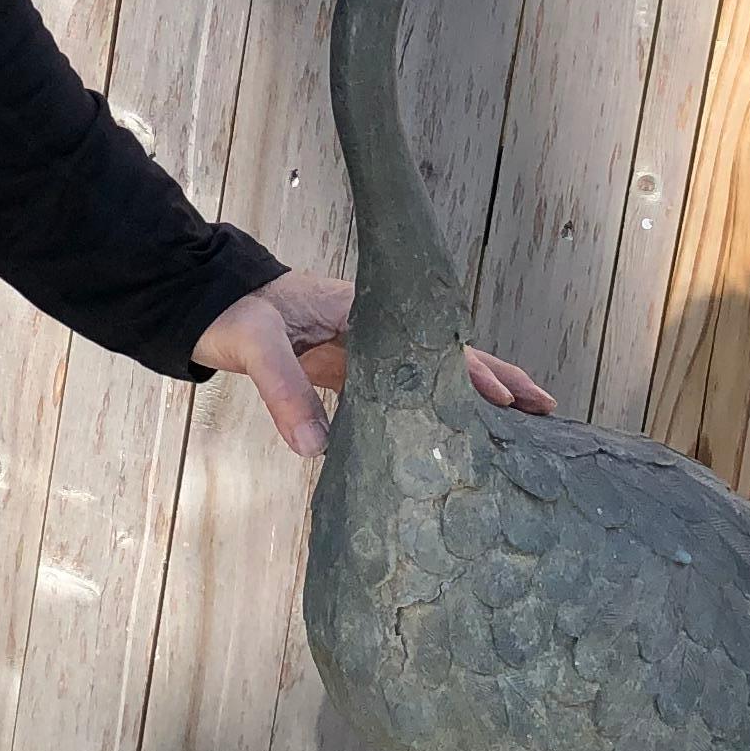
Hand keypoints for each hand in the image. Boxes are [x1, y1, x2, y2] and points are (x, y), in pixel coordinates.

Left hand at [194, 268, 556, 458]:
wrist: (203, 300)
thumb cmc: (232, 313)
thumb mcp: (255, 347)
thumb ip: (285, 394)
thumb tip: (317, 450)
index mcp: (363, 312)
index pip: (430, 346)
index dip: (470, 374)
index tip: (505, 402)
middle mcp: (374, 328)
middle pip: (448, 355)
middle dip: (498, 381)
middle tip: (546, 410)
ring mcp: (364, 349)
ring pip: (431, 374)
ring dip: (474, 396)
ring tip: (520, 421)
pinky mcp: (346, 368)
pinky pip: (401, 389)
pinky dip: (432, 406)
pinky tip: (450, 429)